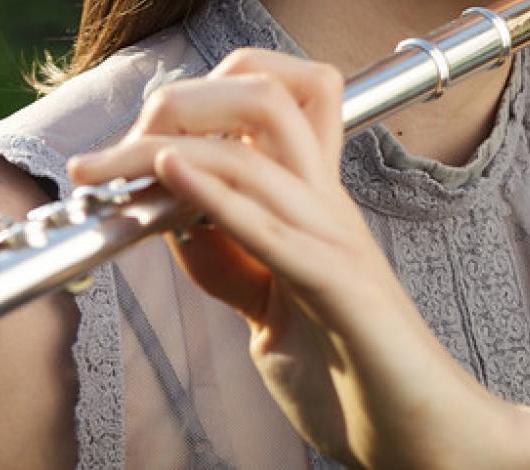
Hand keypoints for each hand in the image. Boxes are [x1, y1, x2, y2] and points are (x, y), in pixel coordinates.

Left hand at [67, 49, 529, 469]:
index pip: (281, 98)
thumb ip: (230, 260)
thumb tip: (172, 219)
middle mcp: (330, 206)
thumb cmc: (355, 375)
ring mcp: (338, 241)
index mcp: (318, 203)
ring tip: (106, 166)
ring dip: (165, 149)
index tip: (135, 137)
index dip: (205, 94)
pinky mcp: (342, 289)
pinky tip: (170, 177)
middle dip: (181, 102)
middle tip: (115, 146)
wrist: (422, 436)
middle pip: (265, 99)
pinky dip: (215, 197)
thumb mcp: (269, 305)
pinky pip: (275, 229)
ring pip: (258, 154)